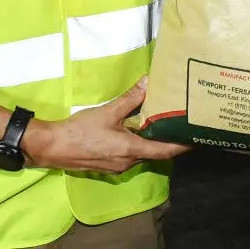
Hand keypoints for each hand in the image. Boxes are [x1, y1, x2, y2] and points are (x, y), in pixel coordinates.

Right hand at [26, 77, 188, 174]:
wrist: (53, 147)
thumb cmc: (81, 131)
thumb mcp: (107, 111)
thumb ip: (130, 98)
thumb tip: (148, 83)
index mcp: (131, 150)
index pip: (165, 151)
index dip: (182, 146)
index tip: (196, 139)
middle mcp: (128, 162)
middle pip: (155, 153)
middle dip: (168, 141)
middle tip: (180, 126)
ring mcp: (118, 166)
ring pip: (142, 154)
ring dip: (152, 142)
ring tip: (162, 125)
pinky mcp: (109, 165)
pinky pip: (130, 155)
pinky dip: (139, 144)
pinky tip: (138, 131)